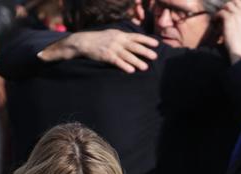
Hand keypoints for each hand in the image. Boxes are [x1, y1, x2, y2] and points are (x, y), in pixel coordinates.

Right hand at [39, 29, 158, 72]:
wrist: (84, 42)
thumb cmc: (99, 40)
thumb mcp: (112, 34)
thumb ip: (123, 38)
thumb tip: (133, 41)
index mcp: (120, 35)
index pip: (136, 37)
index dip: (146, 40)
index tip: (156, 44)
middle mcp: (117, 40)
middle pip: (134, 46)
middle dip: (145, 51)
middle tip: (155, 56)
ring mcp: (112, 48)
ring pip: (127, 55)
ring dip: (136, 61)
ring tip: (145, 67)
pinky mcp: (106, 56)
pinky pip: (117, 62)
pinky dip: (124, 66)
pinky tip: (131, 71)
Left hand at [217, 0, 240, 62]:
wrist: (240, 52)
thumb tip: (232, 19)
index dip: (233, 5)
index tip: (227, 11)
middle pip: (233, 1)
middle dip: (227, 6)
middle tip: (222, 13)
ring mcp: (237, 15)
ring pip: (227, 6)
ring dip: (221, 11)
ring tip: (218, 18)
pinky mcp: (229, 19)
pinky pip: (221, 12)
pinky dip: (217, 16)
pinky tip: (215, 21)